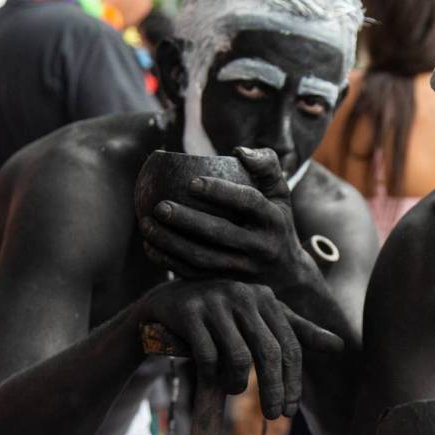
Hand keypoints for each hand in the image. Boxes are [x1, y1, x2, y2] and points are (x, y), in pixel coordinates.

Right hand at [137, 279, 341, 417]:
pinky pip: (207, 354)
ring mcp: (215, 301)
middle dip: (273, 389)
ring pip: (238, 355)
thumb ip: (298, 332)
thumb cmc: (223, 317)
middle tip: (273, 415)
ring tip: (233, 390)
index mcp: (266, 298)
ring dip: (237, 383)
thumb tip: (340, 346)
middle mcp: (244, 295)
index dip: (293, 381)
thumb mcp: (262, 321)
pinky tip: (212, 380)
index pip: (290, 345)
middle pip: (269, 352)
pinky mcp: (189, 311)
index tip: (290, 410)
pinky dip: (212, 373)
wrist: (167, 304)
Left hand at [139, 147, 306, 288]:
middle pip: (220, 233)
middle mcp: (260, 246)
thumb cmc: (276, 221)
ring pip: (203, 258)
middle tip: (160, 207)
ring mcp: (243, 269)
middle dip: (187, 220)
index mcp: (273, 219)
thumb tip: (238, 151)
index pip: (248, 202)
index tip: (191, 182)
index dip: (221, 192)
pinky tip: (150, 245)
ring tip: (147, 225)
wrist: (288, 273)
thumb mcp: (280, 193)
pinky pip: (194, 275)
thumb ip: (266, 165)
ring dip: (171, 243)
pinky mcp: (227, 283)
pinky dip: (169, 261)